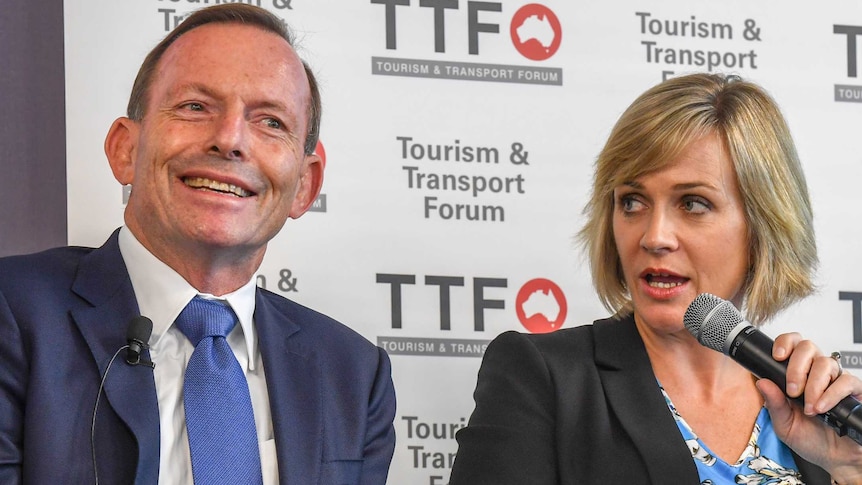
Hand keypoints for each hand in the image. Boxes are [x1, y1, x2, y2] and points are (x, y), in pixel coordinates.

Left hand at [758, 332, 861, 483]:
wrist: (833, 458)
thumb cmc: (809, 438)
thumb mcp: (784, 424)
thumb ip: (774, 404)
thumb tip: (762, 382)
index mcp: (797, 374)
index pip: (792, 344)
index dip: (785, 343)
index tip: (777, 356)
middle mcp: (816, 373)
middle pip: (808, 347)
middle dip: (796, 368)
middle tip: (793, 390)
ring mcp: (836, 380)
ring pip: (825, 363)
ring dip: (813, 385)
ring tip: (809, 407)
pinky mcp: (854, 391)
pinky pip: (846, 381)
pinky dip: (831, 394)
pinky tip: (822, 408)